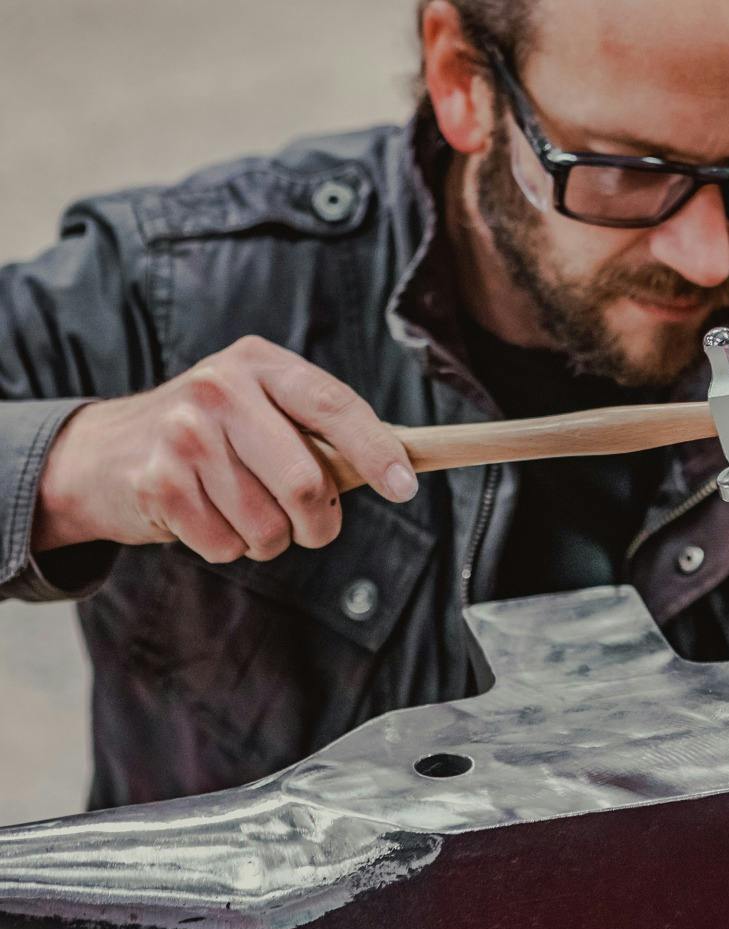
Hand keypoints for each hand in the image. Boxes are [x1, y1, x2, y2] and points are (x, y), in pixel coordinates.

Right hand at [35, 336, 415, 562]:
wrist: (106, 453)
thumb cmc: (214, 437)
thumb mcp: (264, 410)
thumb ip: (324, 434)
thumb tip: (402, 468)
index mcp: (260, 364)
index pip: (334, 406)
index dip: (377, 451)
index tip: (405, 487)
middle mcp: (219, 388)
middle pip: (305, 484)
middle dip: (320, 522)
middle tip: (312, 525)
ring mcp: (183, 435)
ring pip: (268, 526)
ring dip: (270, 539)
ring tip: (243, 512)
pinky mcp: (157, 482)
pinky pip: (228, 546)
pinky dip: (229, 548)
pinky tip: (207, 518)